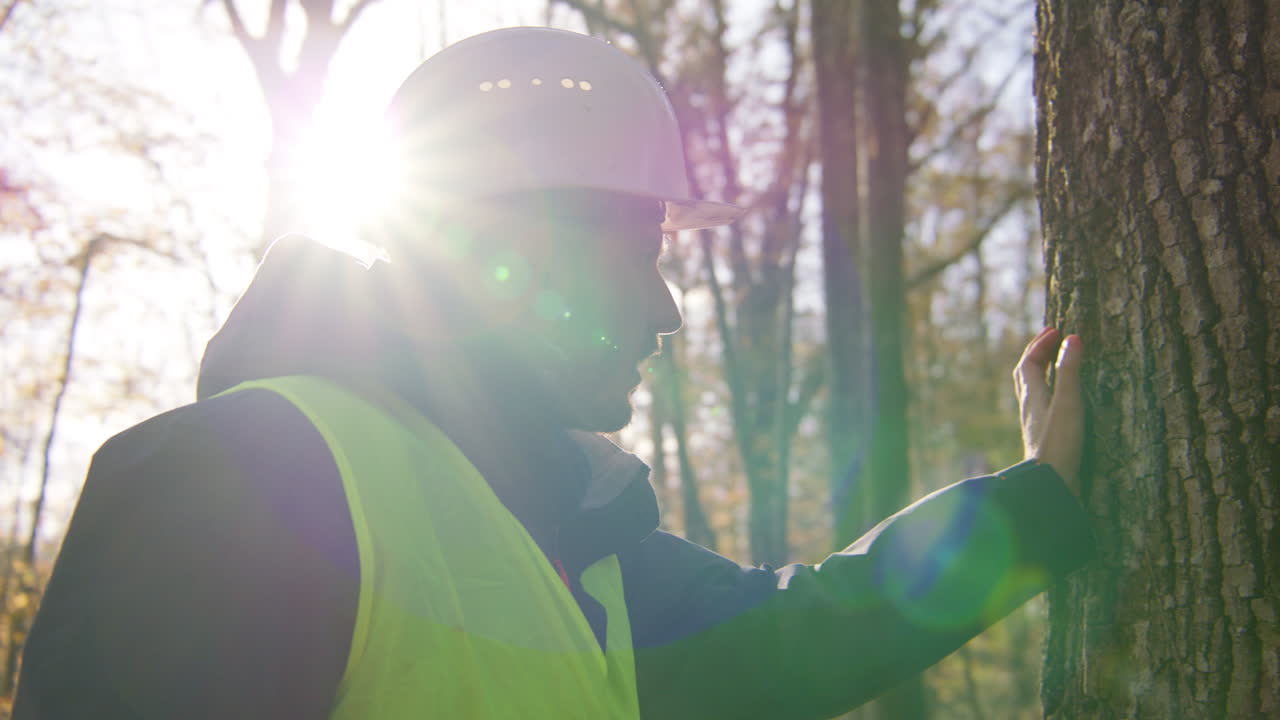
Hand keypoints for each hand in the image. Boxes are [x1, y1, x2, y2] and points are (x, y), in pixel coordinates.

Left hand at [1013, 327, 1083, 493]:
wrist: (1047, 487)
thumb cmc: (1058, 445)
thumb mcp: (1068, 404)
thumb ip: (1071, 372)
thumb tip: (1073, 338)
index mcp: (1033, 398)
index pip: (1028, 363)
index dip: (1039, 345)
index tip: (1055, 330)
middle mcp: (1029, 410)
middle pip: (1025, 376)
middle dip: (1037, 355)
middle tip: (1052, 341)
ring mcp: (1034, 426)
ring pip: (1032, 393)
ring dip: (1041, 374)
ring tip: (1056, 366)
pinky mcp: (1043, 441)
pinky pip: (1041, 409)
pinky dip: (1049, 395)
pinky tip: (1060, 404)